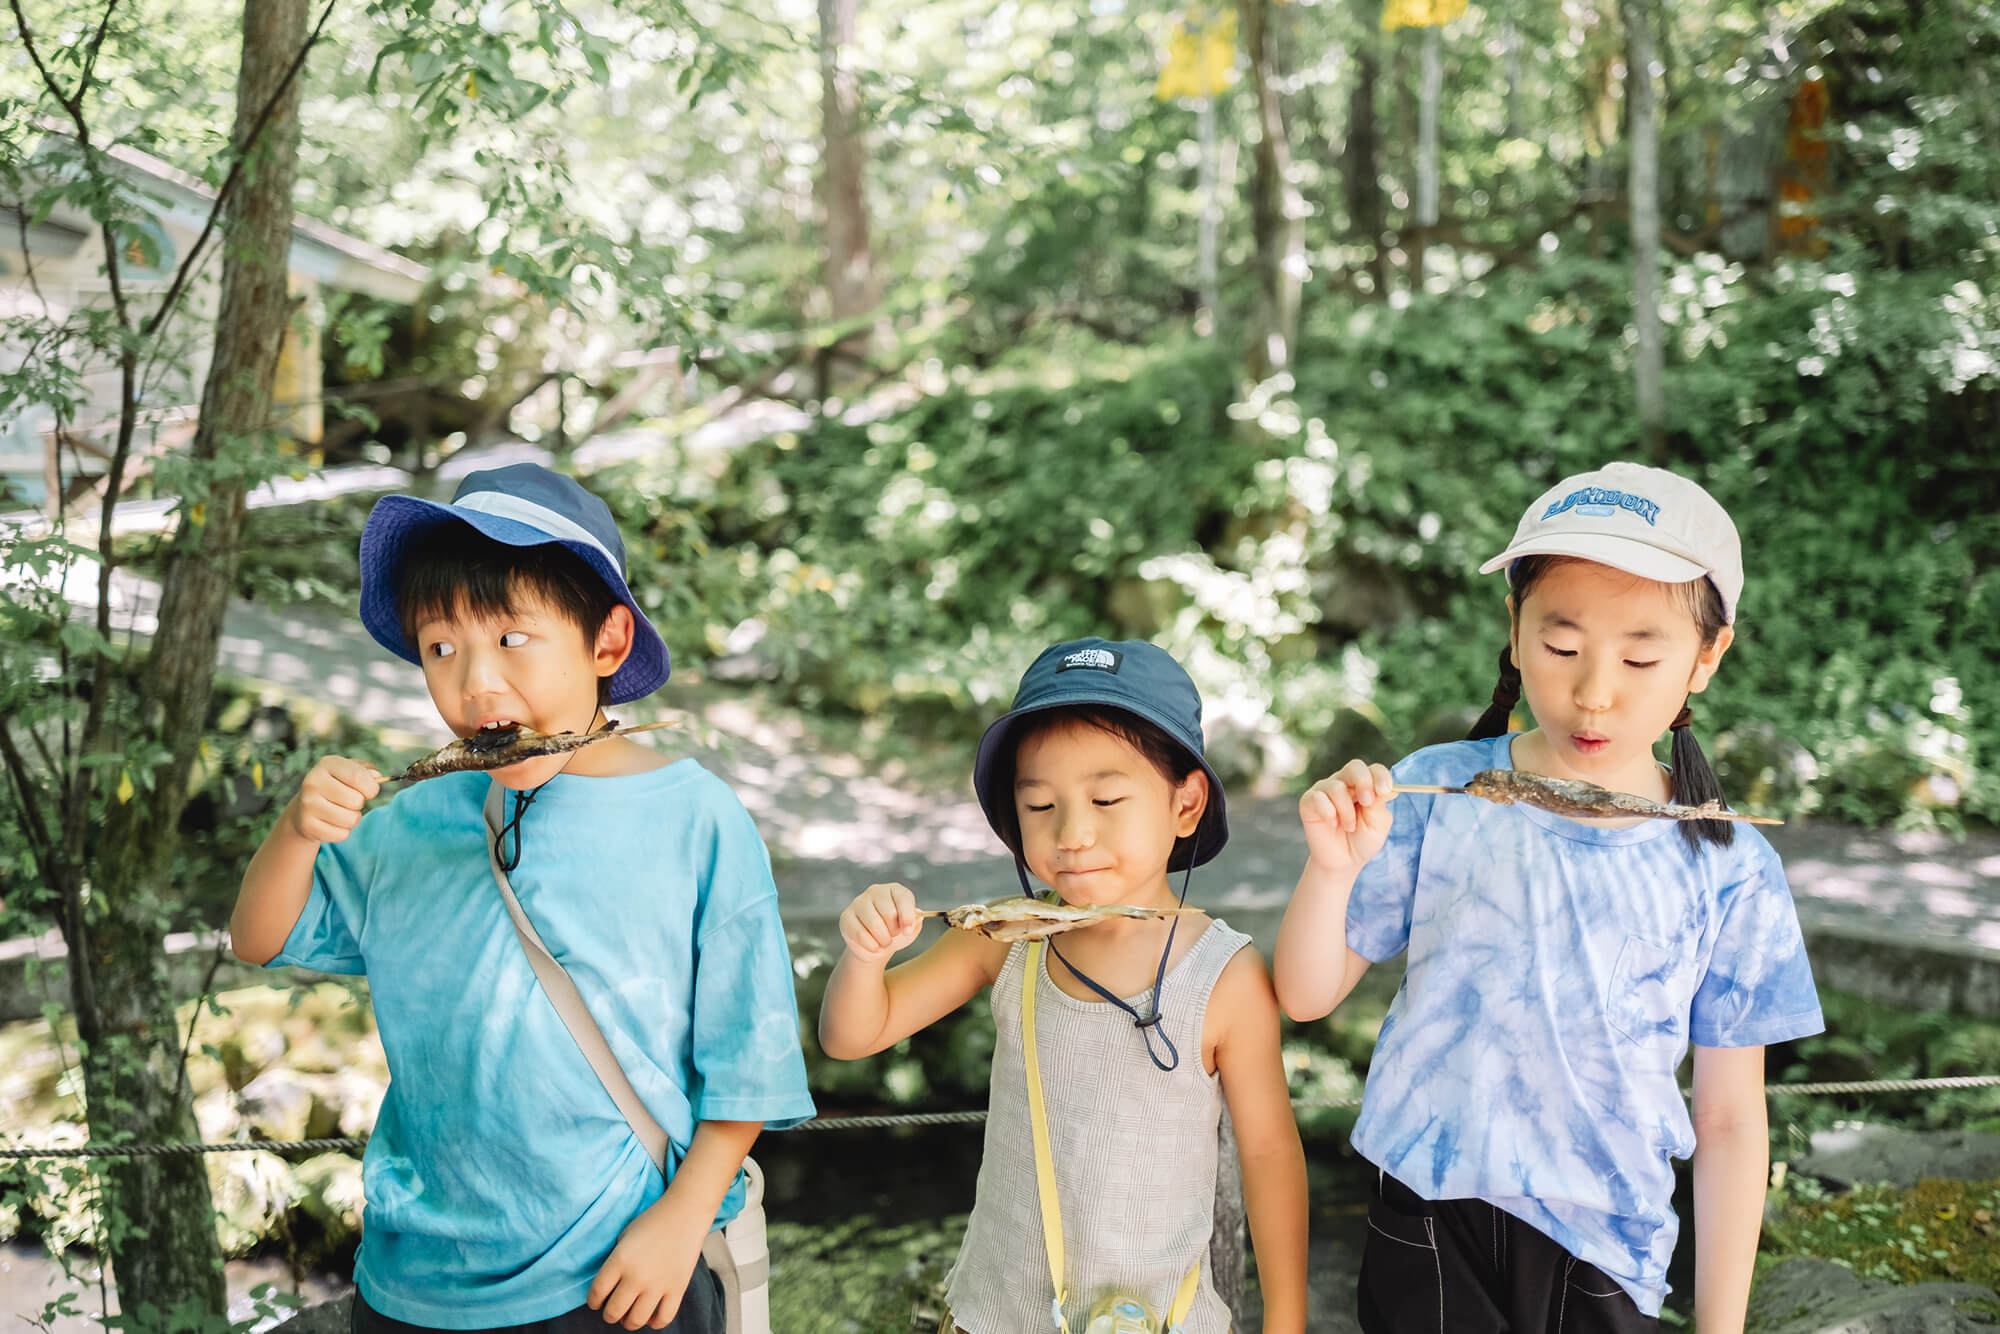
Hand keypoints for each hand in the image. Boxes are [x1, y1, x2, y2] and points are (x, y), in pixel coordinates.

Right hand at [286, 756, 379, 844]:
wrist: (303, 809)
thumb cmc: (335, 787)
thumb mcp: (349, 771)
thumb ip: (367, 770)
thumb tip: (376, 777)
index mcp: (327, 764)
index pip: (359, 777)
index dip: (372, 788)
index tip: (369, 791)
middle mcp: (313, 782)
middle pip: (357, 801)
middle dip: (360, 804)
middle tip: (349, 802)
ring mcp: (307, 805)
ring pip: (351, 820)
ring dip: (353, 819)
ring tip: (341, 812)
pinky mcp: (307, 826)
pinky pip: (341, 835)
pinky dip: (343, 832)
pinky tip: (332, 823)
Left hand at [588, 1204, 705, 1328]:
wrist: (685, 1212)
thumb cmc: (652, 1221)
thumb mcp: (624, 1236)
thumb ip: (615, 1262)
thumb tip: (611, 1286)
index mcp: (619, 1260)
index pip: (597, 1294)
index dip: (593, 1301)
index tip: (596, 1301)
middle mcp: (636, 1276)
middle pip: (613, 1312)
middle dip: (609, 1314)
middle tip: (613, 1309)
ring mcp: (658, 1285)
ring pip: (636, 1321)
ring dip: (628, 1321)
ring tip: (630, 1314)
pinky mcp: (678, 1289)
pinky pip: (663, 1319)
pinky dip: (654, 1322)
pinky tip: (651, 1314)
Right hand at [839, 882, 921, 965]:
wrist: (876, 946)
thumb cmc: (895, 933)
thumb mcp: (910, 928)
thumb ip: (915, 921)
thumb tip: (916, 917)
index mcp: (895, 890)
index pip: (903, 898)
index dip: (907, 917)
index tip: (907, 931)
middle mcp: (875, 891)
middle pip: (889, 913)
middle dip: (894, 931)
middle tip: (893, 935)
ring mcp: (859, 902)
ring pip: (874, 924)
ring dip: (883, 940)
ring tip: (884, 942)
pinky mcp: (846, 917)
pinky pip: (860, 934)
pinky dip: (871, 946)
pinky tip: (873, 945)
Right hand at [1298, 760, 1395, 873]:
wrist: (1343, 862)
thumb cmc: (1362, 840)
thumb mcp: (1378, 824)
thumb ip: (1380, 803)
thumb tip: (1388, 787)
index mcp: (1365, 786)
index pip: (1374, 770)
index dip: (1381, 776)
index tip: (1385, 791)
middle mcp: (1345, 783)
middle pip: (1355, 767)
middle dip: (1364, 783)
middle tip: (1367, 803)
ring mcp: (1325, 790)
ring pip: (1337, 787)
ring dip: (1346, 811)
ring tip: (1349, 827)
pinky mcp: (1309, 800)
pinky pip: (1318, 798)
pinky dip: (1329, 814)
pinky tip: (1332, 824)